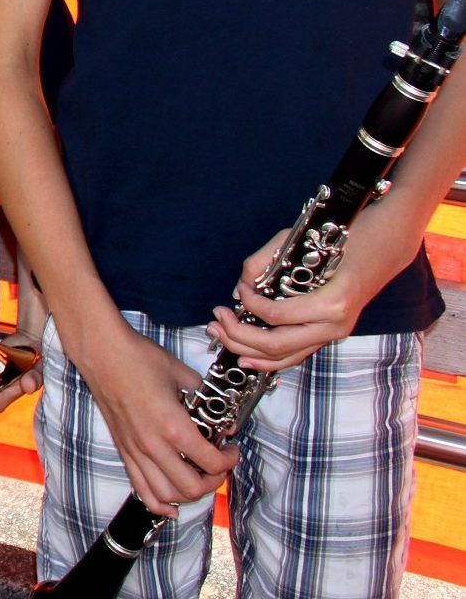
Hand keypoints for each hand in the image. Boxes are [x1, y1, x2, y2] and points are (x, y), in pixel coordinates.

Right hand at [74, 322, 236, 516]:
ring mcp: (135, 451)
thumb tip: (221, 418)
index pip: (212, 463)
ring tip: (197, 478)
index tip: (230, 449)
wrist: (102, 354)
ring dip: (188, 494)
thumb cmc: (139, 359)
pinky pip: (141, 490)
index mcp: (173, 426)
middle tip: (218, 465)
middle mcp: (153, 445)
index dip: (229, 460)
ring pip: (167, 495)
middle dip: (213, 481)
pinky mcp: (123, 451)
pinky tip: (172, 504)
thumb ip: (205, 397)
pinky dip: (159, 504)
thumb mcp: (182, 373)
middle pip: (191, 488)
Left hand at [209, 225, 383, 372]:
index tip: (240, 289)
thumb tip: (240, 287)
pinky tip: (245, 355)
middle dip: (237, 335)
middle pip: (275, 345)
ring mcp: (334, 334)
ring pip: (284, 357)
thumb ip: (263, 262)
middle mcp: (334, 327)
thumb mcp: (295, 241)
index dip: (248, 303)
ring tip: (220, 335)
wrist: (382, 248)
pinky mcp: (330, 335)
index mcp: (330, 304)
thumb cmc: (341, 239)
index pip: (275, 316)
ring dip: (246, 349)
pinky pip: (296, 354)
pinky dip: (268, 359)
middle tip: (215, 319)